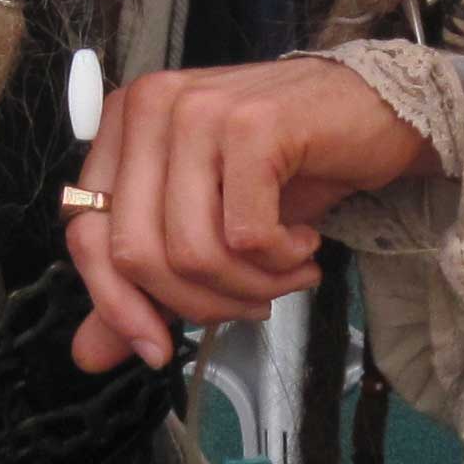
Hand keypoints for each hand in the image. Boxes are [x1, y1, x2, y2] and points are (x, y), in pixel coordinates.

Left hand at [64, 61, 428, 372]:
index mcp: (123, 125)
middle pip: (136, 253)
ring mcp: (199, 110)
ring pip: (193, 251)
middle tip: (251, 304)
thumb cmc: (291, 167)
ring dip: (249, 287)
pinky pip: (246, 235)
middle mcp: (150, 107)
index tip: (156, 349)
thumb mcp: (209, 227)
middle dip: (199, 302)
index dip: (116, 305)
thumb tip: (91, 355)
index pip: (85, 232)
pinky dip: (280, 261)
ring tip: (287, 272)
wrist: (377, 114)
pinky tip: (304, 243)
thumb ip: (147, 285)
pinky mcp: (252, 125)